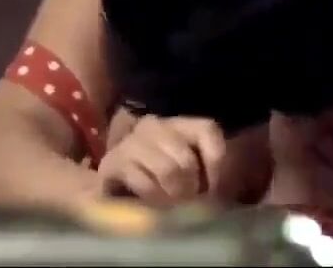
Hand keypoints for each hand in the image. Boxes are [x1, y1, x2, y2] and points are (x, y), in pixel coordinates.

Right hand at [97, 115, 225, 205]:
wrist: (114, 191)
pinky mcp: (113, 163)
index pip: (207, 129)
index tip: (215, 192)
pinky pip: (145, 184)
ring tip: (172, 207)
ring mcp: (132, 142)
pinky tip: (153, 205)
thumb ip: (209, 175)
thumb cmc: (162, 181)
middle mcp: (154, 126)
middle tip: (188, 204)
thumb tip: (220, 193)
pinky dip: (155, 200)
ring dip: (173, 196)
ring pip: (168, 170)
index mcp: (180, 125)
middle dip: (191, 189)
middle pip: (186, 158)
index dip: (217, 163)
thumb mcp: (193, 174)